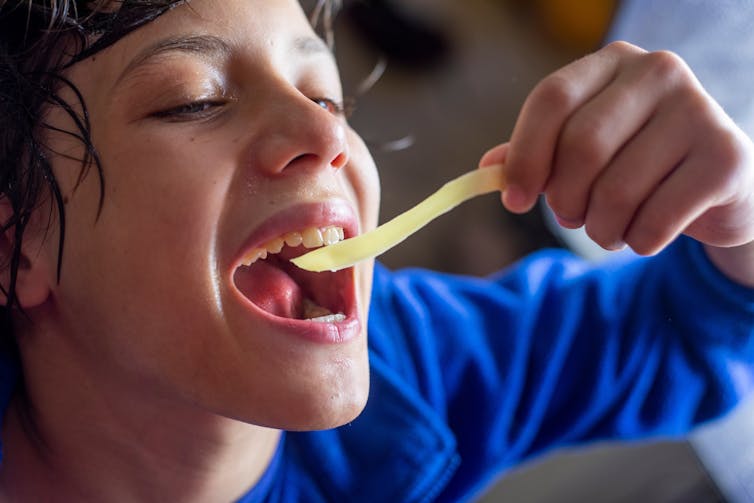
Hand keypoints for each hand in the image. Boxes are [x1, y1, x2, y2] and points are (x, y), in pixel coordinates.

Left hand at [481, 41, 753, 283]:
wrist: (714, 186)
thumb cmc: (635, 164)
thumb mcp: (581, 153)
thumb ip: (533, 156)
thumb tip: (487, 169)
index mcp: (613, 63)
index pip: (551, 98)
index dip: (525, 156)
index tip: (514, 201)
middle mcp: (659, 73)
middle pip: (582, 146)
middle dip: (565, 200)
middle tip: (571, 218)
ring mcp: (699, 111)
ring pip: (617, 191)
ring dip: (601, 229)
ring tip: (609, 228)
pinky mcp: (725, 158)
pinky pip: (654, 221)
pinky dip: (638, 241)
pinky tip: (644, 233)